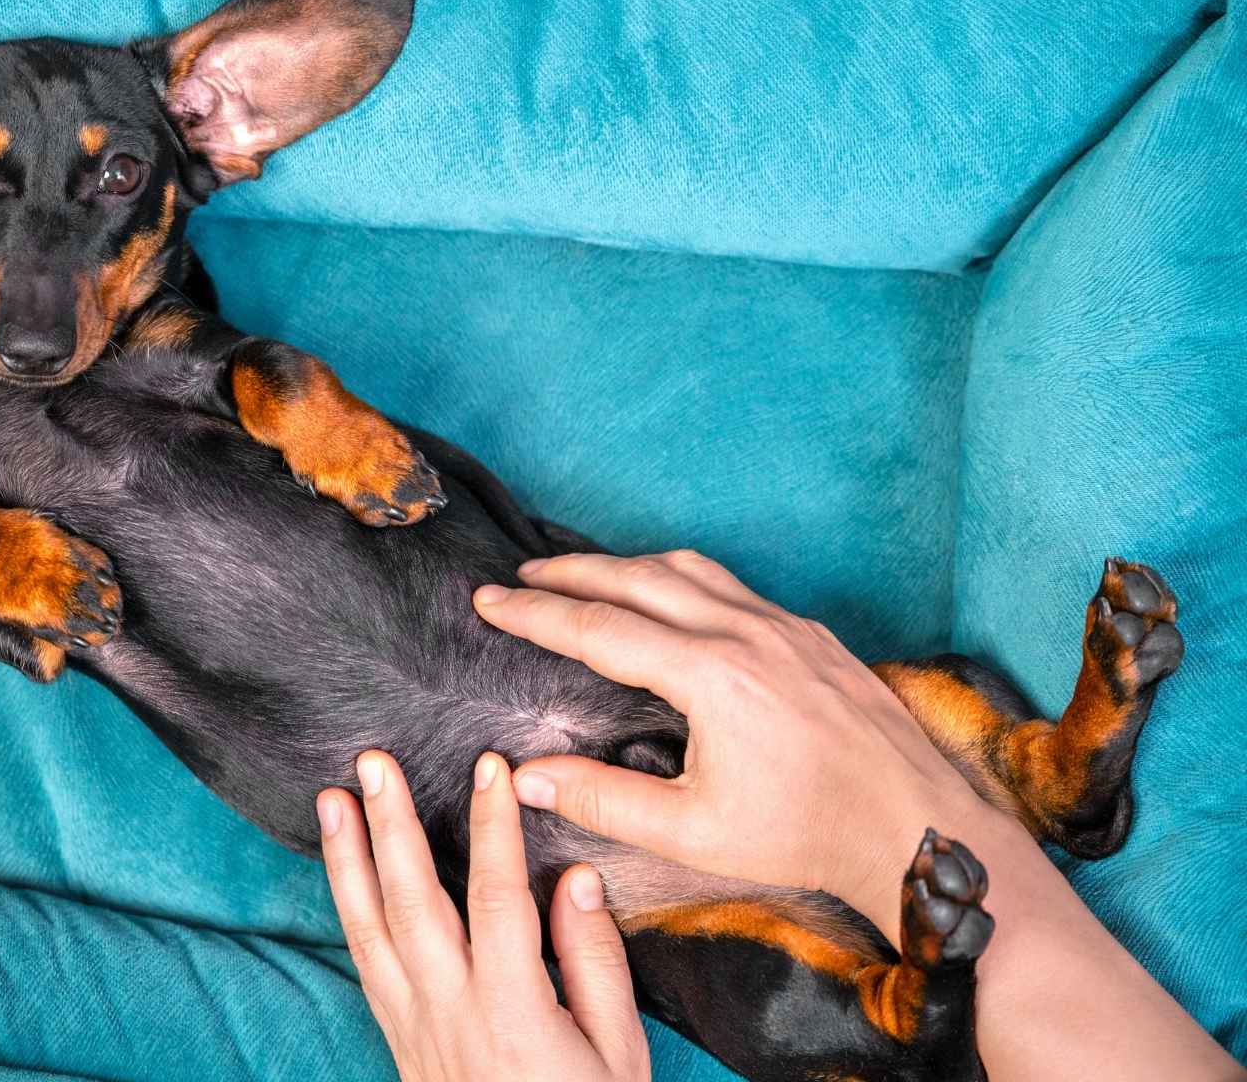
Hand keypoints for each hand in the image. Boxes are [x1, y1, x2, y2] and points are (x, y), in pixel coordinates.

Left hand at [317, 750, 650, 1081]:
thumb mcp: (618, 1054)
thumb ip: (595, 963)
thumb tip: (577, 880)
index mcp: (513, 1009)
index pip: (496, 897)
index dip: (491, 827)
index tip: (490, 768)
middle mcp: (450, 1010)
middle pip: (411, 901)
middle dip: (390, 824)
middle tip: (372, 762)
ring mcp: (415, 1025)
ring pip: (370, 929)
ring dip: (347, 859)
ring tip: (331, 800)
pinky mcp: (399, 1037)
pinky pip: (365, 962)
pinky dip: (349, 908)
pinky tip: (344, 873)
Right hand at [473, 550, 997, 943]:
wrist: (914, 827)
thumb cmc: (805, 835)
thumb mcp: (692, 832)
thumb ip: (603, 799)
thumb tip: (526, 777)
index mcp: (711, 675)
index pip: (598, 628)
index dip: (534, 612)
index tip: (487, 601)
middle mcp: (746, 632)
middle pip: (637, 577)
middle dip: (570, 572)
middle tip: (520, 576)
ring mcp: (784, 626)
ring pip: (688, 570)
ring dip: (626, 566)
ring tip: (582, 576)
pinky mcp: (810, 635)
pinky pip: (730, 585)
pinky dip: (678, 579)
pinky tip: (666, 599)